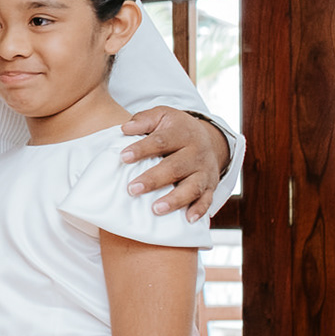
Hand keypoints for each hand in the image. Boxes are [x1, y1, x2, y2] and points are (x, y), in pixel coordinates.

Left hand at [121, 107, 228, 221]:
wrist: (207, 138)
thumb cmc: (174, 129)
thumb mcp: (162, 116)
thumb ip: (144, 120)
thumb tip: (125, 128)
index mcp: (183, 133)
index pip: (162, 141)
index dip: (142, 149)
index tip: (123, 157)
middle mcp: (197, 152)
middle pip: (176, 167)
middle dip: (154, 179)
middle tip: (132, 189)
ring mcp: (205, 170)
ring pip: (193, 186)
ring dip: (175, 199)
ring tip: (155, 209)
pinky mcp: (211, 185)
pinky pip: (207, 199)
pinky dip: (199, 210)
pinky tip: (188, 220)